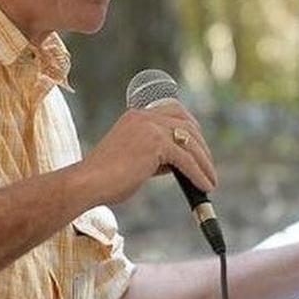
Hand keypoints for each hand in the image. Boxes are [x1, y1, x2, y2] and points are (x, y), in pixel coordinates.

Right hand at [82, 99, 217, 205]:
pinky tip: (204, 186)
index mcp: (137, 116)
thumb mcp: (135, 160)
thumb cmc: (105, 178)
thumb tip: (177, 164)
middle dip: (202, 147)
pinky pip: (186, 159)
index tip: (200, 147)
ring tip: (211, 181)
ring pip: (190, 142)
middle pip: (187, 124)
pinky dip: (198, 173)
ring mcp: (150, 128)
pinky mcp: (155, 144)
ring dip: (205, 163)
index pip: (174, 112)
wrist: (87, 183)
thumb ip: (155, 156)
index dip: (191, 129)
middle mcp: (144, 116)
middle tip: (208, 168)